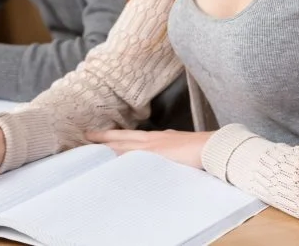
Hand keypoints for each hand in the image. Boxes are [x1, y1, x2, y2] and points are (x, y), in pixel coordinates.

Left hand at [85, 129, 212, 168]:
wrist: (211, 147)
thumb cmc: (201, 147)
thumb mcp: (181, 142)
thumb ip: (171, 142)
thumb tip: (168, 142)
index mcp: (158, 137)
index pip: (131, 136)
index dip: (116, 135)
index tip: (103, 135)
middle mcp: (152, 140)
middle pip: (122, 137)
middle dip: (104, 136)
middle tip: (87, 135)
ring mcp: (152, 147)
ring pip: (123, 146)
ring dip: (107, 147)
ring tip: (90, 147)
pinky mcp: (155, 156)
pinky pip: (131, 158)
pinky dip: (119, 160)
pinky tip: (108, 164)